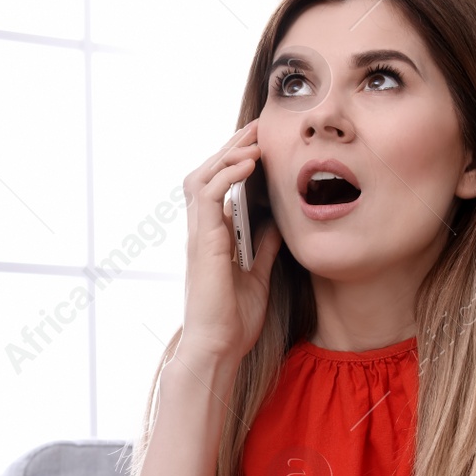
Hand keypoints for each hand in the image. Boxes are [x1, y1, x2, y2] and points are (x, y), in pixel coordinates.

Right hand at [178, 120, 282, 365]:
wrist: (217, 348)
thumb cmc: (233, 320)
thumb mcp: (258, 276)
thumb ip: (263, 248)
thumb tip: (277, 224)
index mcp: (212, 237)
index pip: (218, 187)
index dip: (235, 162)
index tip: (261, 143)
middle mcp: (201, 231)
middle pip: (207, 174)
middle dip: (231, 148)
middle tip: (258, 128)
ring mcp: (198, 235)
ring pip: (202, 177)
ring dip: (228, 154)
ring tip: (253, 138)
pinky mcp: (201, 242)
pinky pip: (207, 195)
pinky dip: (226, 175)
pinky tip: (248, 164)